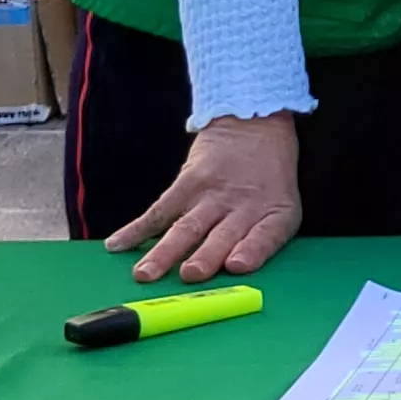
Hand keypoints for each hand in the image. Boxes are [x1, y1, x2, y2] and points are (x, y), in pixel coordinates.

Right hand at [109, 112, 300, 283]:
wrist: (255, 123)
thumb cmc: (269, 179)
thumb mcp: (282, 205)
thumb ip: (263, 241)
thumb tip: (233, 276)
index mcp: (275, 216)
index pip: (266, 237)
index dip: (252, 251)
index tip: (236, 265)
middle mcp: (244, 207)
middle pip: (222, 237)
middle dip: (205, 258)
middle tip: (190, 274)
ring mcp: (213, 195)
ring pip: (185, 228)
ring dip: (165, 252)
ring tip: (146, 273)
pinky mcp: (187, 183)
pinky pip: (160, 211)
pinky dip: (137, 229)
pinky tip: (118, 244)